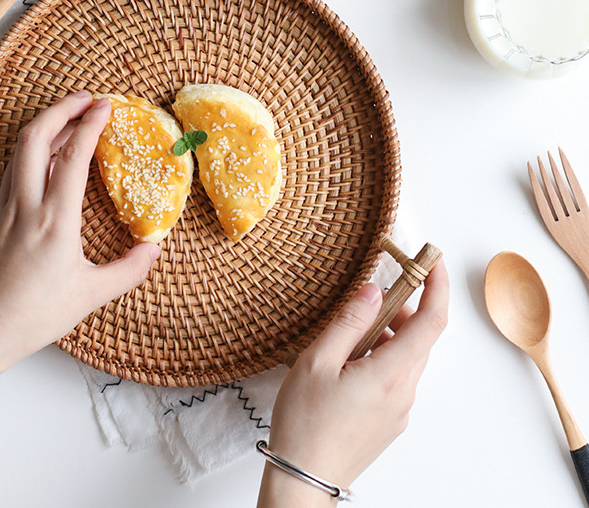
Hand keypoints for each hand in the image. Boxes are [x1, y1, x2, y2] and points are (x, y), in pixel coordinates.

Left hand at [0, 89, 161, 380]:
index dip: (90, 125)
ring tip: (70, 118)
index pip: (72, 157)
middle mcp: (26, 205)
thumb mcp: (89, 296)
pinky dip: (33, 149)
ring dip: (45, 125)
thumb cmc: (31, 316)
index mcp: (54, 221)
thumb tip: (153, 249)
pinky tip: (47, 155)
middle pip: (35, 137)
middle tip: (85, 98)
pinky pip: (13, 169)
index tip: (106, 107)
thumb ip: (128, 270)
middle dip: (60, 108)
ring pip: (20, 150)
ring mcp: (4, 208)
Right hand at [257, 260, 448, 506]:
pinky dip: (380, 356)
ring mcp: (400, 410)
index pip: (431, 322)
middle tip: (368, 296)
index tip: (433, 260)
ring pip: (406, 357)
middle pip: (419, 338)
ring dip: (387, 334)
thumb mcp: (317, 361)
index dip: (437, 286)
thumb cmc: (305, 422)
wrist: (303, 479)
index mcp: (391, 374)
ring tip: (345, 336)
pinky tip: (346, 362)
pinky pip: (395, 377)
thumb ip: (349, 322)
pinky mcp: (390, 420)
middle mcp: (404, 392)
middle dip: (401, 308)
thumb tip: (373, 290)